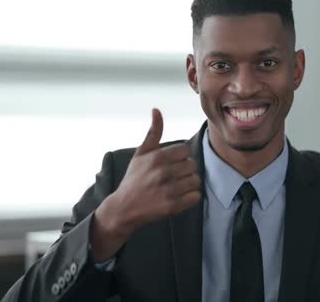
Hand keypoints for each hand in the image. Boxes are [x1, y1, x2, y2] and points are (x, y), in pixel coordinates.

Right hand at [91, 108, 201, 260]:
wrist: (123, 208)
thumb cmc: (134, 179)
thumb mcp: (140, 154)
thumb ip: (153, 132)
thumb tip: (156, 110)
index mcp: (157, 157)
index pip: (185, 151)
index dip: (180, 158)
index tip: (171, 164)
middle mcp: (163, 172)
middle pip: (192, 165)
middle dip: (185, 171)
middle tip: (174, 177)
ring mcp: (168, 190)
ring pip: (196, 181)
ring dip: (189, 184)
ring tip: (177, 187)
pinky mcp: (172, 206)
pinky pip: (196, 196)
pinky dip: (191, 197)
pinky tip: (180, 197)